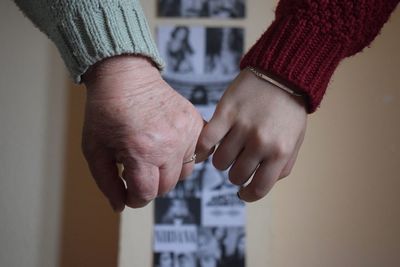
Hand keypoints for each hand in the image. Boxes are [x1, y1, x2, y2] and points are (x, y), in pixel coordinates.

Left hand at [82, 56, 202, 210]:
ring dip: (168, 172)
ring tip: (153, 156)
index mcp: (141, 151)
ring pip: (184, 173)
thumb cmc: (106, 111)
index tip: (126, 189)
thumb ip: (106, 182)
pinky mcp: (195, 121)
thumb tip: (120, 206)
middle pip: (166, 187)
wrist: (125, 76)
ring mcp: (186, 132)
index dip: (133, 198)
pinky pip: (199, 152)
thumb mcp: (94, 149)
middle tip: (136, 170)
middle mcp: (169, 144)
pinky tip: (170, 147)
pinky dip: (186, 155)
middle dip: (149, 186)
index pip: (146, 194)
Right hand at [196, 69, 306, 201]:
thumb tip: (259, 185)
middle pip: (236, 176)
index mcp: (280, 152)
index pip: (259, 188)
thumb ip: (282, 167)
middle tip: (239, 161)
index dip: (248, 195)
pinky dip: (202, 150)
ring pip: (220, 161)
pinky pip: (206, 142)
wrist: (282, 75)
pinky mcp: (225, 113)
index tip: (243, 193)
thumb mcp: (295, 142)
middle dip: (236, 173)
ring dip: (223, 160)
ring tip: (229, 148)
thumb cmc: (289, 111)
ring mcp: (241, 127)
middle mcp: (261, 142)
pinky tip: (204, 150)